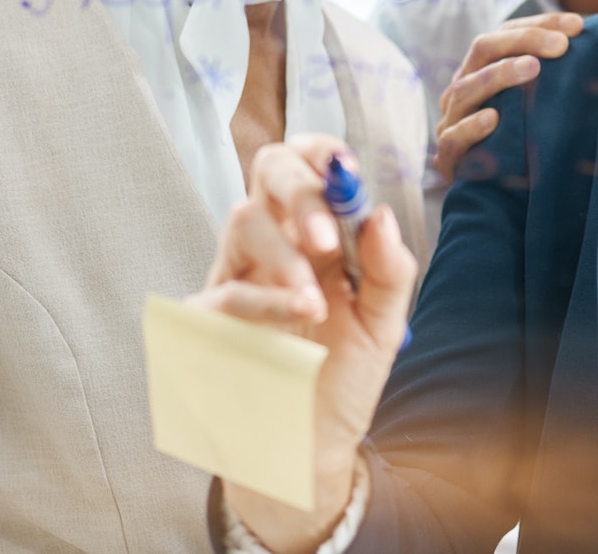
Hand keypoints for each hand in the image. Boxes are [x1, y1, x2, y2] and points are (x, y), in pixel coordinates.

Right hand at [186, 134, 417, 553]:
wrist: (309, 445)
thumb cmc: (341, 376)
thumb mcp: (383, 324)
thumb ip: (389, 270)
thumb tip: (379, 214)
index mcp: (314, 232)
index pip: (308, 164)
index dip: (320, 152)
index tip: (345, 166)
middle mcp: (274, 240)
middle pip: (267, 170)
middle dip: (299, 188)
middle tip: (327, 237)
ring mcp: (237, 273)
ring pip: (241, 219)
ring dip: (283, 252)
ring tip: (314, 300)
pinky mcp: (208, 316)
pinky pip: (226, 288)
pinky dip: (265, 300)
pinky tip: (296, 319)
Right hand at [432, 12, 582, 179]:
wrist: (493, 196)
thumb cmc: (522, 141)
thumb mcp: (537, 105)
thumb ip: (556, 79)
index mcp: (483, 69)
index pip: (505, 33)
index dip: (540, 25)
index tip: (578, 26)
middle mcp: (464, 87)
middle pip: (483, 49)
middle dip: (523, 42)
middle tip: (561, 46)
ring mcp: (452, 120)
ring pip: (465, 88)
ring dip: (499, 75)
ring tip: (532, 68)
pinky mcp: (449, 156)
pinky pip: (452, 138)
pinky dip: (471, 127)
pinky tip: (494, 118)